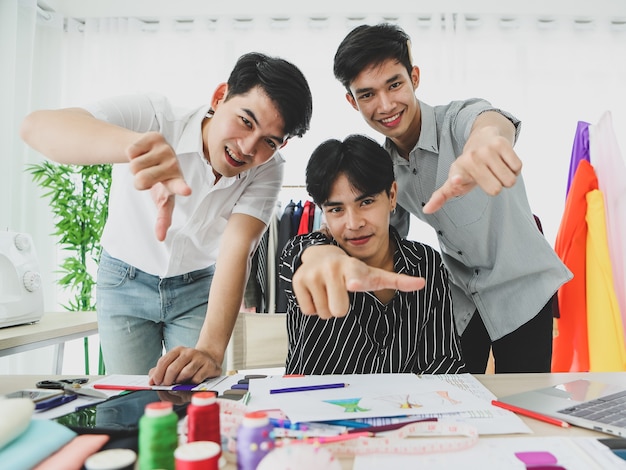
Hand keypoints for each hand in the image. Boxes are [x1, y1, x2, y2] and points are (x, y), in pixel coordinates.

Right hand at [127, 132, 191, 239]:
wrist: (151, 152)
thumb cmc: (159, 181)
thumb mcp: (161, 198)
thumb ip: (163, 217)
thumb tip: (161, 238)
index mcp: (176, 182)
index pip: (178, 187)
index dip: (181, 188)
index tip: (186, 191)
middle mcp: (174, 165)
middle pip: (140, 181)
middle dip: (137, 180)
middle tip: (147, 176)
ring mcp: (166, 149)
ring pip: (134, 165)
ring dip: (134, 166)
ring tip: (145, 164)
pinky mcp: (155, 136)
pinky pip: (131, 150)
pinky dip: (131, 153)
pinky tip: (142, 152)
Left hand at [148, 346, 221, 385]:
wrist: (210, 358)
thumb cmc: (189, 364)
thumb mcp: (175, 363)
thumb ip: (161, 370)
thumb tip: (151, 380)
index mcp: (178, 350)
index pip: (164, 361)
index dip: (158, 374)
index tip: (155, 382)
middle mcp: (189, 352)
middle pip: (173, 368)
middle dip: (167, 380)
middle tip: (166, 386)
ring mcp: (200, 358)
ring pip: (185, 373)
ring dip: (180, 382)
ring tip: (179, 383)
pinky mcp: (209, 366)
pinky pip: (197, 379)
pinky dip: (192, 383)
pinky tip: (192, 382)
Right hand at [293, 245, 424, 318]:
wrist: (322, 254)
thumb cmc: (353, 270)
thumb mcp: (375, 275)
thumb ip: (398, 280)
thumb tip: (422, 283)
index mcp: (352, 268)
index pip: (354, 277)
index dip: (354, 281)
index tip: (352, 283)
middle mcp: (331, 268)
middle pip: (338, 312)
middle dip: (340, 307)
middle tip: (340, 292)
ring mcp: (312, 274)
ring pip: (323, 313)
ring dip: (327, 307)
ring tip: (329, 290)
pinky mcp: (297, 281)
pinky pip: (308, 310)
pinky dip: (313, 305)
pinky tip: (318, 291)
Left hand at [423, 125, 520, 213]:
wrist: (482, 137)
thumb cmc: (468, 167)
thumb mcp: (453, 181)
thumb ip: (441, 196)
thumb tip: (426, 210)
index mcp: (458, 170)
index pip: (458, 178)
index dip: (457, 179)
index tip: (456, 179)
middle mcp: (472, 158)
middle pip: (496, 189)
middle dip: (496, 186)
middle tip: (488, 176)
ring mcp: (487, 150)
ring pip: (510, 180)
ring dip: (507, 178)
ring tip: (496, 169)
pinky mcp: (502, 143)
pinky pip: (518, 167)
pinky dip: (514, 168)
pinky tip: (504, 162)